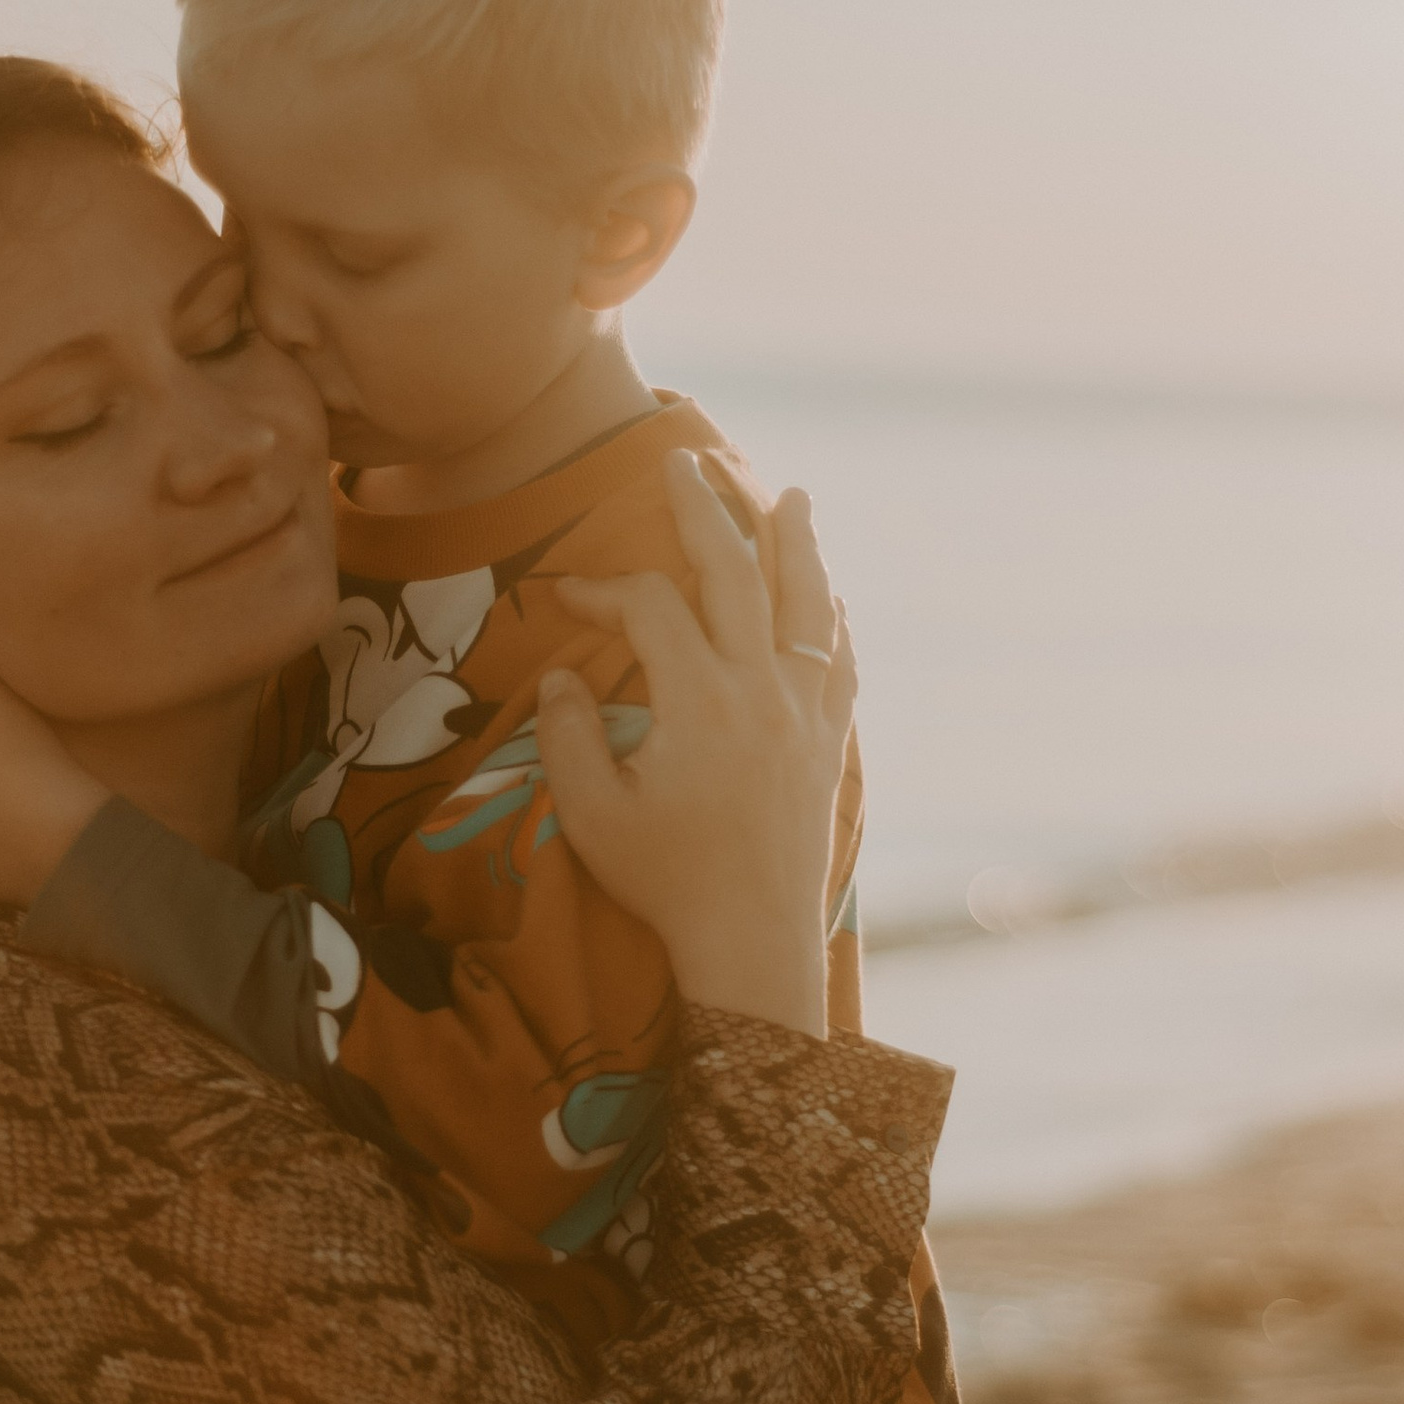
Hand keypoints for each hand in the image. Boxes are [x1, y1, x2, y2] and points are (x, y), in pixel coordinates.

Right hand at [533, 451, 855, 1035]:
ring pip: (806, 605)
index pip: (649, 609)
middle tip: (683, 463)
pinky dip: (834, 617)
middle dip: (704, 512)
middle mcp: (761, 689)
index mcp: (699, 700)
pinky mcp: (828, 743)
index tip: (566, 597)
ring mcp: (805, 713)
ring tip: (791, 495)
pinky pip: (841, 660)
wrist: (753, 941)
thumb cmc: (667, 881)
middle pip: (735, 575)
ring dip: (795, 543)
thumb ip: (570, 736)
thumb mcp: (594, 814)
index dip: (601, 590)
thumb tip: (561, 675)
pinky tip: (830, 594)